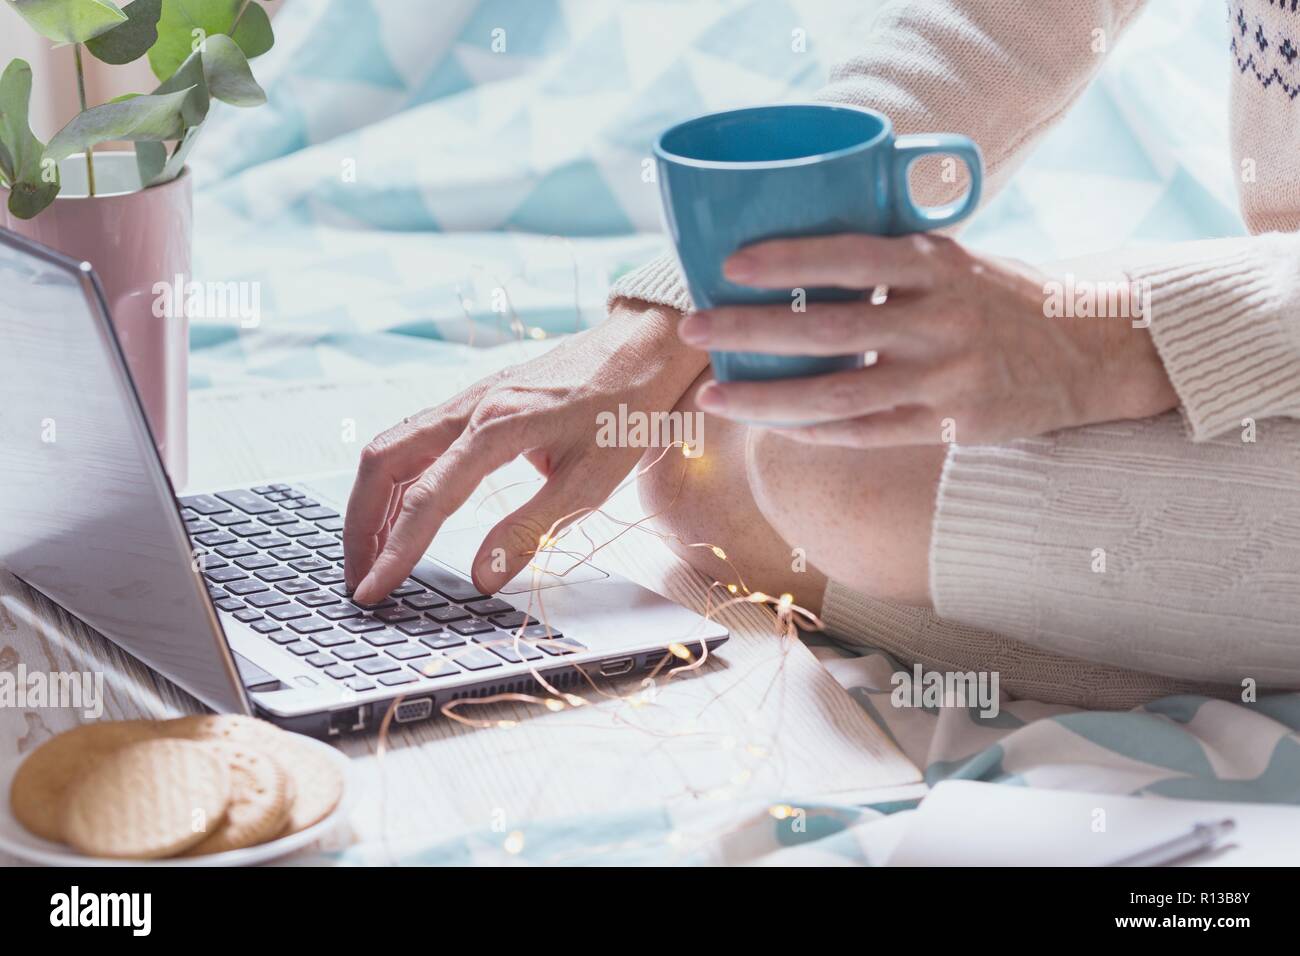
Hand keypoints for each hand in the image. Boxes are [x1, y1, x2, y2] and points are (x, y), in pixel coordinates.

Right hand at [343, 300, 706, 603]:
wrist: (646, 345)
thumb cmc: (628, 409)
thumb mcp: (592, 482)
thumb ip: (531, 530)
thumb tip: (481, 577)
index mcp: (498, 428)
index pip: (428, 499)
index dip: (395, 551)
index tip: (374, 592)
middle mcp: (471, 407)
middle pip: (384, 463)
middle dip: (361, 525)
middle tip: (358, 577)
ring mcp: (469, 398)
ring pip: (393, 447)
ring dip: (371, 500)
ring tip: (370, 551)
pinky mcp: (477, 399)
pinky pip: (415, 437)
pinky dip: (395, 477)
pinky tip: (400, 506)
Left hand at [676, 234, 1176, 446]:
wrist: (1088, 353)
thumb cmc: (1004, 300)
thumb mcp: (957, 260)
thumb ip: (893, 258)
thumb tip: (803, 252)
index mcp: (937, 265)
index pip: (851, 254)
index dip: (787, 259)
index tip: (729, 265)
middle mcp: (939, 318)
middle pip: (827, 328)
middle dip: (749, 328)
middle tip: (693, 325)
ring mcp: (944, 376)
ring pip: (836, 394)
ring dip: (766, 397)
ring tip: (715, 394)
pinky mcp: (949, 424)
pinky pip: (865, 432)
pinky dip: (814, 429)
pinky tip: (773, 424)